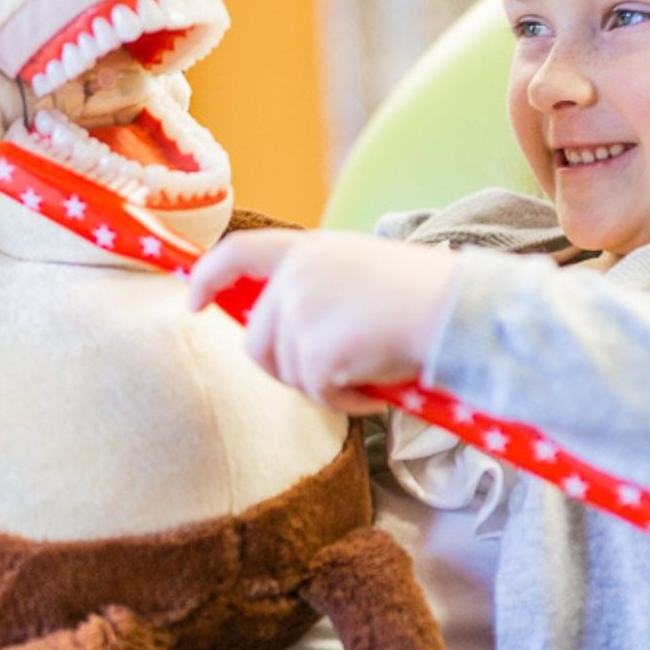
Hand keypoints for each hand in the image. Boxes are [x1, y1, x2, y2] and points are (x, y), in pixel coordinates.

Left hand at [187, 229, 459, 414]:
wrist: (458, 311)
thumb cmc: (425, 295)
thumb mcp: (361, 271)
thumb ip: (316, 288)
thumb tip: (284, 332)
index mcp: (308, 250)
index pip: (238, 252)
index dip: (207, 276)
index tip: (191, 301)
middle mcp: (296, 277)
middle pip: (257, 341)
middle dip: (287, 367)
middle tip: (333, 374)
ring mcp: (302, 313)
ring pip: (288, 373)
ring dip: (326, 385)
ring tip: (370, 368)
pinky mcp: (314, 352)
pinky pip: (318, 394)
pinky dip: (348, 400)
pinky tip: (378, 384)